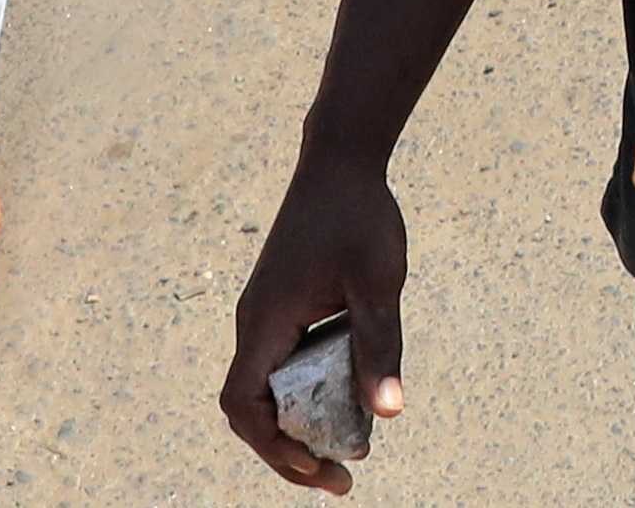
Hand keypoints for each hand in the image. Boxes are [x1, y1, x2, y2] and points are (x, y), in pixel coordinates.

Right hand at [222, 154, 411, 493]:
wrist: (341, 158)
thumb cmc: (358, 214)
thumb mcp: (377, 282)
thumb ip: (380, 345)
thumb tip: (389, 412)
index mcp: (266, 321)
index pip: (245, 406)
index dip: (274, 447)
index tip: (318, 466)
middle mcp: (256, 322)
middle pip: (253, 407)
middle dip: (291, 449)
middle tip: (343, 475)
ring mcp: (266, 314)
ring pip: (268, 387)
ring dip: (301, 422)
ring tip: (350, 445)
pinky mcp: (282, 304)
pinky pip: (283, 363)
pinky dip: (308, 391)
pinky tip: (348, 396)